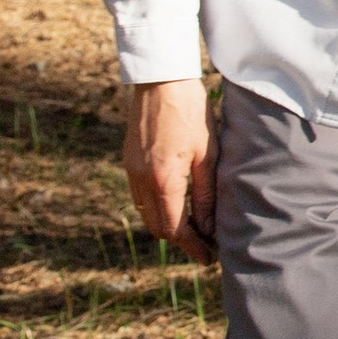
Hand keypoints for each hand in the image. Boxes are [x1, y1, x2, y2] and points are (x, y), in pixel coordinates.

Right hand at [124, 78, 217, 254]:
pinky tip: (176, 205)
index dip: (192, 247)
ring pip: (146, 213)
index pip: (174, 228)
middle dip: (180, 241)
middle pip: (157, 226)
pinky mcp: (129, 161)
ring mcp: (131, 170)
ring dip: (167, 225)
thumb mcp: (207, 154)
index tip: (208, 258)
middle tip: (205, 247)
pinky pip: (140, 196)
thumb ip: (205, 194)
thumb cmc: (191, 113)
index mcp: (163, 179)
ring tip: (194, 230)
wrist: (161, 80)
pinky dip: (157, 207)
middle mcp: (141, 180)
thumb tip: (207, 227)